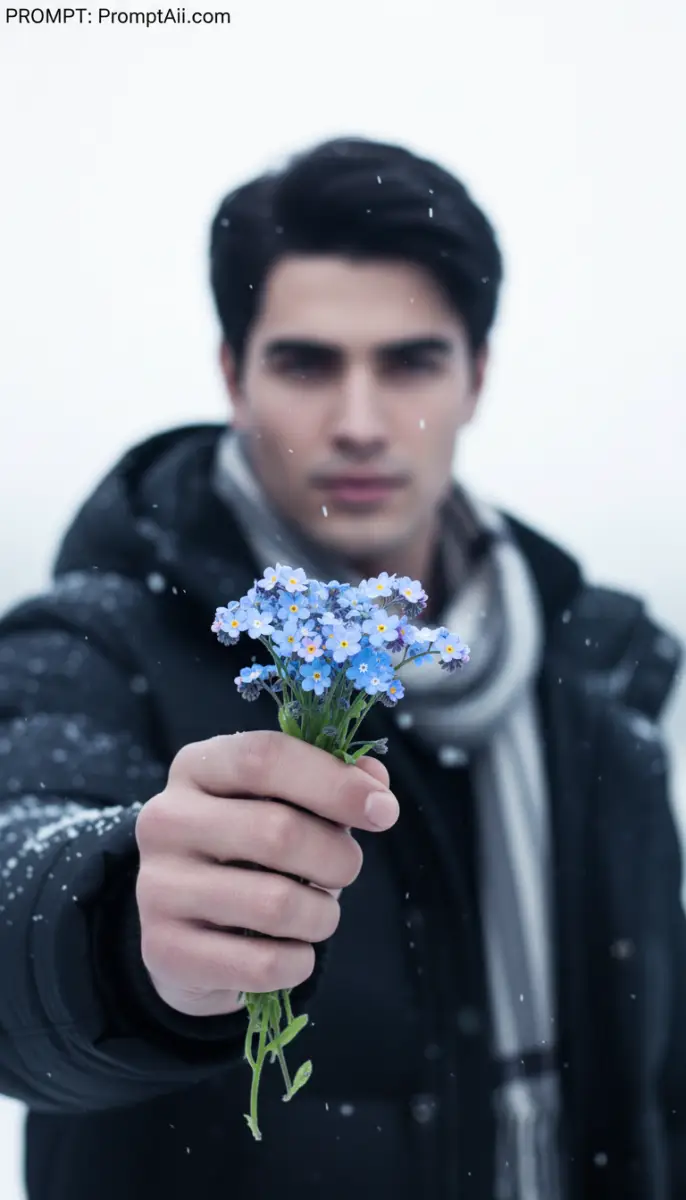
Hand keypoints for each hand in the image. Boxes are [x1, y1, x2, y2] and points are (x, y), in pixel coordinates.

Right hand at [134, 731, 397, 1017]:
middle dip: (337, 858)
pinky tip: (292, 953)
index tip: (384, 811)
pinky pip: (261, 964)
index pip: (266, 757)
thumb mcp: (285, 805)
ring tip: (318, 913)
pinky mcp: (163, 950)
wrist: (187, 931)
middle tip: (345, 870)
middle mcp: (165, 820)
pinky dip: (298, 962)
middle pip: (277, 831)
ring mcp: (157, 886)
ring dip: (322, 915)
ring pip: (276, 904)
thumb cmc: (248, 852)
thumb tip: (376, 778)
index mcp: (196, 768)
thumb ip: (332, 784)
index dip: (335, 782)